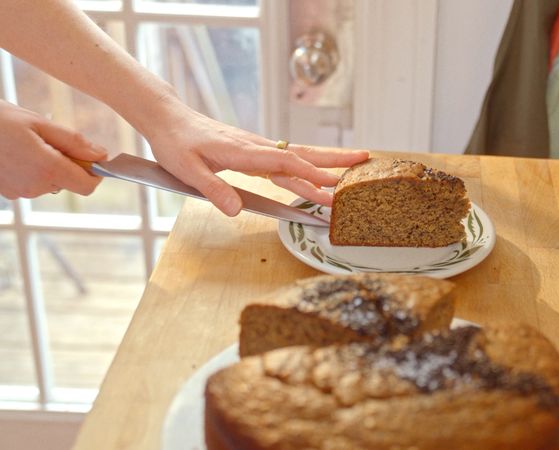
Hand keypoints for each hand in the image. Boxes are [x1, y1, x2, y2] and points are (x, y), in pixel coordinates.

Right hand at [0, 100, 105, 199]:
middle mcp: (35, 187)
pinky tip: (17, 152)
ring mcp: (19, 192)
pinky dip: (32, 169)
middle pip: (69, 182)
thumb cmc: (0, 121)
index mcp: (48, 170)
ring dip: (49, 165)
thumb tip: (101, 156)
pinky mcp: (8, 192)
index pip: (87, 186)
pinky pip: (32, 183)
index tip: (92, 157)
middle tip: (49, 139)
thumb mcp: (41, 124)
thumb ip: (75, 143)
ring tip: (28, 143)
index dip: (95, 173)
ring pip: (50, 182)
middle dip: (68, 163)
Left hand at [144, 105, 368, 216]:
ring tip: (353, 166)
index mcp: (242, 151)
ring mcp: (257, 148)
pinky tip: (318, 172)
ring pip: (298, 155)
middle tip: (363, 161)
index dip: (309, 175)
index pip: (284, 162)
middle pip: (301, 153)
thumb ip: (213, 190)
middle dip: (333, 160)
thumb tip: (236, 211)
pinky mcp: (254, 151)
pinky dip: (308, 164)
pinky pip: (287, 158)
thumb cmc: (176, 143)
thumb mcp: (187, 170)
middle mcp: (256, 147)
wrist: (168, 118)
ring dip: (326, 161)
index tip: (332, 186)